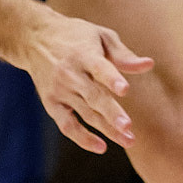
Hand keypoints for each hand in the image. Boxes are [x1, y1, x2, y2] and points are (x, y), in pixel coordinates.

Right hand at [14, 7, 152, 153]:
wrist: (34, 38)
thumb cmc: (75, 36)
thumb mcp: (100, 36)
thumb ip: (123, 54)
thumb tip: (149, 65)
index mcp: (84, 54)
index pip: (99, 68)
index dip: (112, 79)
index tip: (125, 90)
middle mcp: (70, 74)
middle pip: (93, 96)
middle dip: (111, 113)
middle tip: (128, 128)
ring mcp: (59, 90)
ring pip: (85, 114)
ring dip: (107, 129)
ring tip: (128, 140)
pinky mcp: (51, 103)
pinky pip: (67, 125)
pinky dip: (82, 138)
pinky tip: (101, 147)